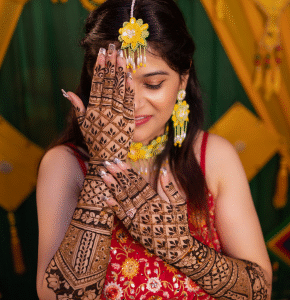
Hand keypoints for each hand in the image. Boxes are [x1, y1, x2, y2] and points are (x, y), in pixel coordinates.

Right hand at [67, 44, 134, 161]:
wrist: (107, 158)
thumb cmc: (94, 141)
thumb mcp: (83, 125)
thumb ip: (77, 107)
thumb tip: (67, 92)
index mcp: (93, 109)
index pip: (96, 84)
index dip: (99, 68)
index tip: (101, 54)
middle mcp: (105, 110)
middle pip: (108, 83)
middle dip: (110, 64)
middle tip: (112, 47)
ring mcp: (118, 114)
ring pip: (119, 89)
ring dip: (120, 71)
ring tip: (122, 55)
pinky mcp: (129, 120)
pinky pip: (129, 101)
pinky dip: (129, 88)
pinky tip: (130, 75)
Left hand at [100, 159, 193, 263]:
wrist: (176, 248)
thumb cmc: (178, 224)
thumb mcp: (179, 204)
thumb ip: (170, 187)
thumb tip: (163, 170)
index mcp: (155, 200)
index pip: (138, 182)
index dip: (127, 171)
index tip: (118, 161)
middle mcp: (145, 207)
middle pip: (128, 188)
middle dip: (117, 175)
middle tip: (107, 163)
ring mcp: (138, 218)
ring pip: (123, 199)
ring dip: (112, 187)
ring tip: (103, 175)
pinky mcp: (133, 229)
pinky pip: (121, 216)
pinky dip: (114, 206)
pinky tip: (105, 197)